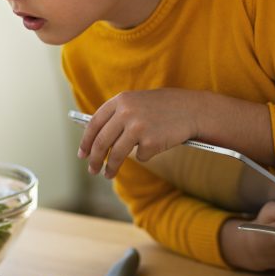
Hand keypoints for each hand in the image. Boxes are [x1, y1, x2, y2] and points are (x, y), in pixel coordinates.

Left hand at [77, 89, 204, 177]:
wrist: (192, 109)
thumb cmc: (163, 107)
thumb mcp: (137, 103)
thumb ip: (117, 115)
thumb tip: (95, 140)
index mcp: (121, 100)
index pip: (94, 123)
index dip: (86, 141)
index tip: (82, 154)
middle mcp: (126, 112)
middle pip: (102, 142)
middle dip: (95, 159)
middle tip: (92, 170)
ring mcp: (138, 127)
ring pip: (117, 154)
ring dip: (111, 168)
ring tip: (108, 175)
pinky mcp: (151, 142)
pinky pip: (142, 156)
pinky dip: (146, 155)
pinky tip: (156, 145)